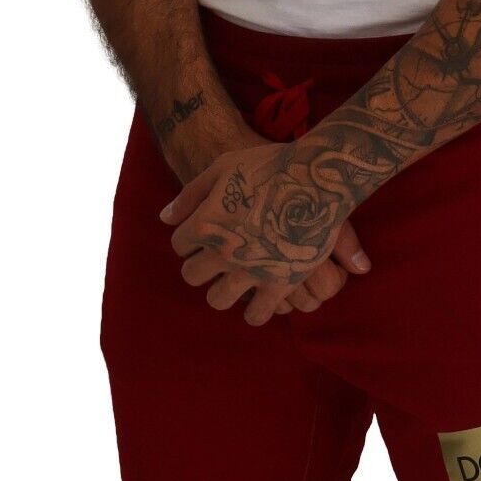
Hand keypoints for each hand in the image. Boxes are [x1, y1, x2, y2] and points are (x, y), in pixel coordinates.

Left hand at [160, 140, 368, 324]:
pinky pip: (256, 315)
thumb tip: (164, 219)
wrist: (316, 177)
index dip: (188, 240)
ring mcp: (250, 272)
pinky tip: (259, 299)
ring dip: (222, 291)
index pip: (178, 246)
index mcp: (205, 224)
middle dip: (200, 267)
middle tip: (216, 260)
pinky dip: (254, 311)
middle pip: (191, 276)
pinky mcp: (279, 285)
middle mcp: (223, 253)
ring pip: (217, 300)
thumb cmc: (268, 165)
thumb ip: (190, 195)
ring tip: (234, 282)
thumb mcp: (222, 168)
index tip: (202, 236)